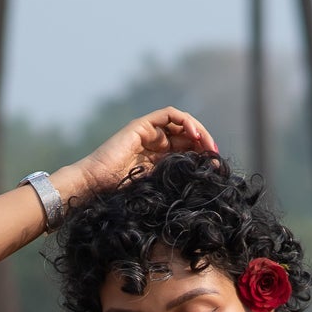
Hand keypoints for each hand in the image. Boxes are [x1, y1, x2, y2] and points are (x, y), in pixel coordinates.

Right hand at [62, 107, 220, 203]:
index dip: (202, 155)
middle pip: (187, 135)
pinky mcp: (142, 125)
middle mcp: (155, 143)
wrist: (96, 187)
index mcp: (158, 160)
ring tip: (207, 145)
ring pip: (181, 123)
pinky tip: (194, 134)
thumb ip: (173, 183)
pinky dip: (184, 121)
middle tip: (215, 155)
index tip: (214, 167)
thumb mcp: (155, 190)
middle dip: (204, 143)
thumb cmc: (119, 196)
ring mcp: (148, 133)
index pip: (186, 150)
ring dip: (198, 131)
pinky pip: (169, 115)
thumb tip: (198, 187)